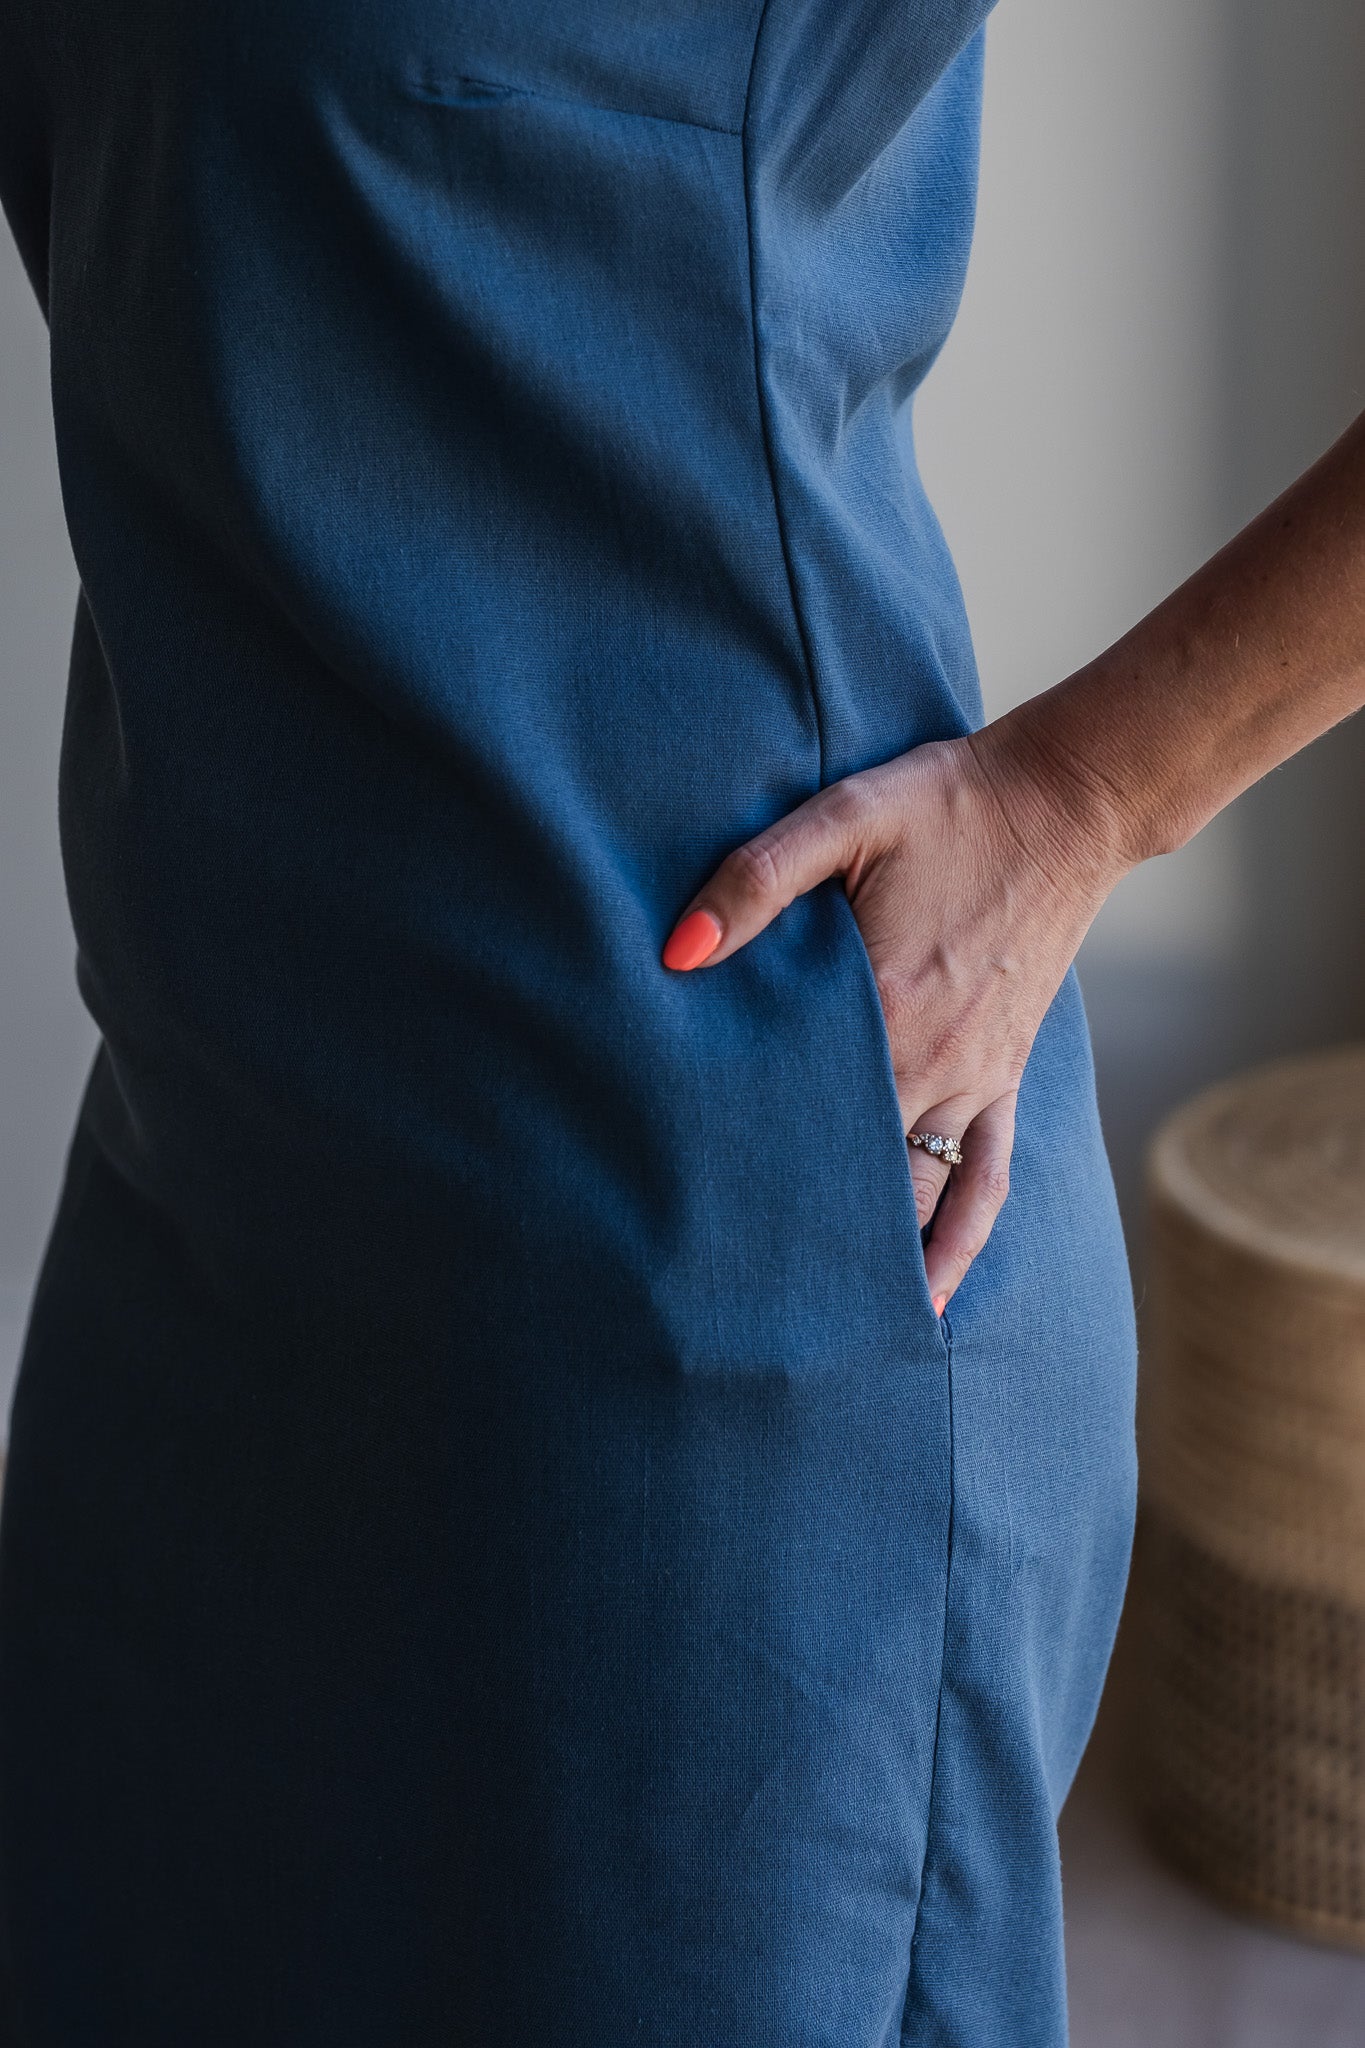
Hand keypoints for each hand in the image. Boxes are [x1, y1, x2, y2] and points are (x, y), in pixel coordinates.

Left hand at [661, 722, 1124, 1310]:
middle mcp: (928, 1063)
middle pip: (847, 1174)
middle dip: (791, 1233)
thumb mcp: (846, 815)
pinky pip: (984, 1185)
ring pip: (911, 1195)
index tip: (682, 1229)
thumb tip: (675, 950)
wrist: (1065, 803)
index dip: (739, 1173)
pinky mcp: (1003, 1080)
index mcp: (882, 1007)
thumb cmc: (944, 806)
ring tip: (806, 1328)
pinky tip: (925, 1301)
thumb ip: (757, 880)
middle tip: (723, 1306)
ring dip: (865, 1258)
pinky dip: (956, 1246)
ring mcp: (973, 1081)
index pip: (795, 1117)